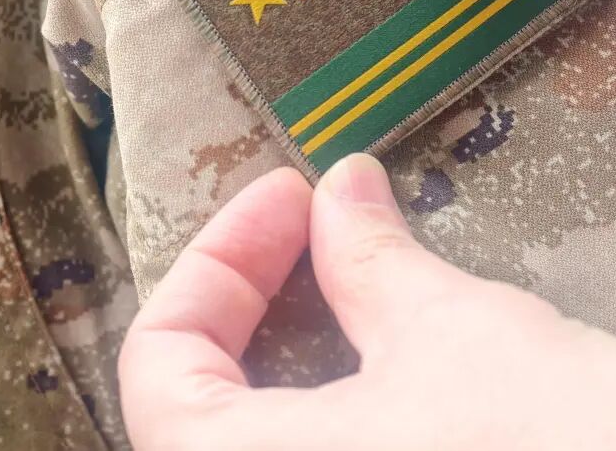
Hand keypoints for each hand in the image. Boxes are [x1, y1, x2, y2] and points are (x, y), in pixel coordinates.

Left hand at [119, 154, 615, 449]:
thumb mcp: (456, 334)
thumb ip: (371, 260)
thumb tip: (339, 189)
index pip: (159, 360)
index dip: (220, 258)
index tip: (291, 195)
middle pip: (203, 399)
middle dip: (255, 295)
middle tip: (321, 223)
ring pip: (273, 428)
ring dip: (304, 343)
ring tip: (366, 272)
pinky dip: (351, 395)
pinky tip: (410, 351)